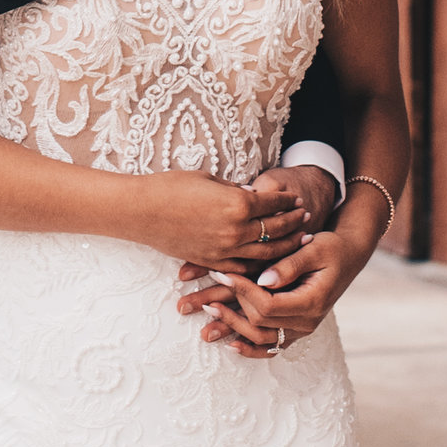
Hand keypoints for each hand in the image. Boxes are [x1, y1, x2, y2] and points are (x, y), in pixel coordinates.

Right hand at [125, 171, 313, 270]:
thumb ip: (235, 190)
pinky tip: (267, 260)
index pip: (273, 203)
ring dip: (284, 245)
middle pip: (275, 228)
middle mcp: (236, 230)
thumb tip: (253, 195)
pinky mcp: (212, 261)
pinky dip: (258, 264)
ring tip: (297, 240)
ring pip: (265, 252)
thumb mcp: (208, 179)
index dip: (287, 200)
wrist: (141, 211)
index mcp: (238, 204)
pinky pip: (243, 267)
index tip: (296, 198)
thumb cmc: (171, 187)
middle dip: (293, 222)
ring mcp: (224, 249)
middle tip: (305, 217)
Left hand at [176, 186, 393, 356]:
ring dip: (232, 327)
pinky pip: (271, 346)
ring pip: (262, 339)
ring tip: (207, 312)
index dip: (241, 291)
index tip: (221, 273)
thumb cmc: (332, 247)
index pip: (267, 305)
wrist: (349, 256)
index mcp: (312, 302)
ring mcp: (302, 329)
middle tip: (204, 293)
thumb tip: (263, 279)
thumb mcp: (315, 248)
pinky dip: (250, 348)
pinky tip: (230, 344)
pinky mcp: (295, 328)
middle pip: (260, 324)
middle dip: (229, 308)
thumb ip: (290, 264)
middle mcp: (307, 322)